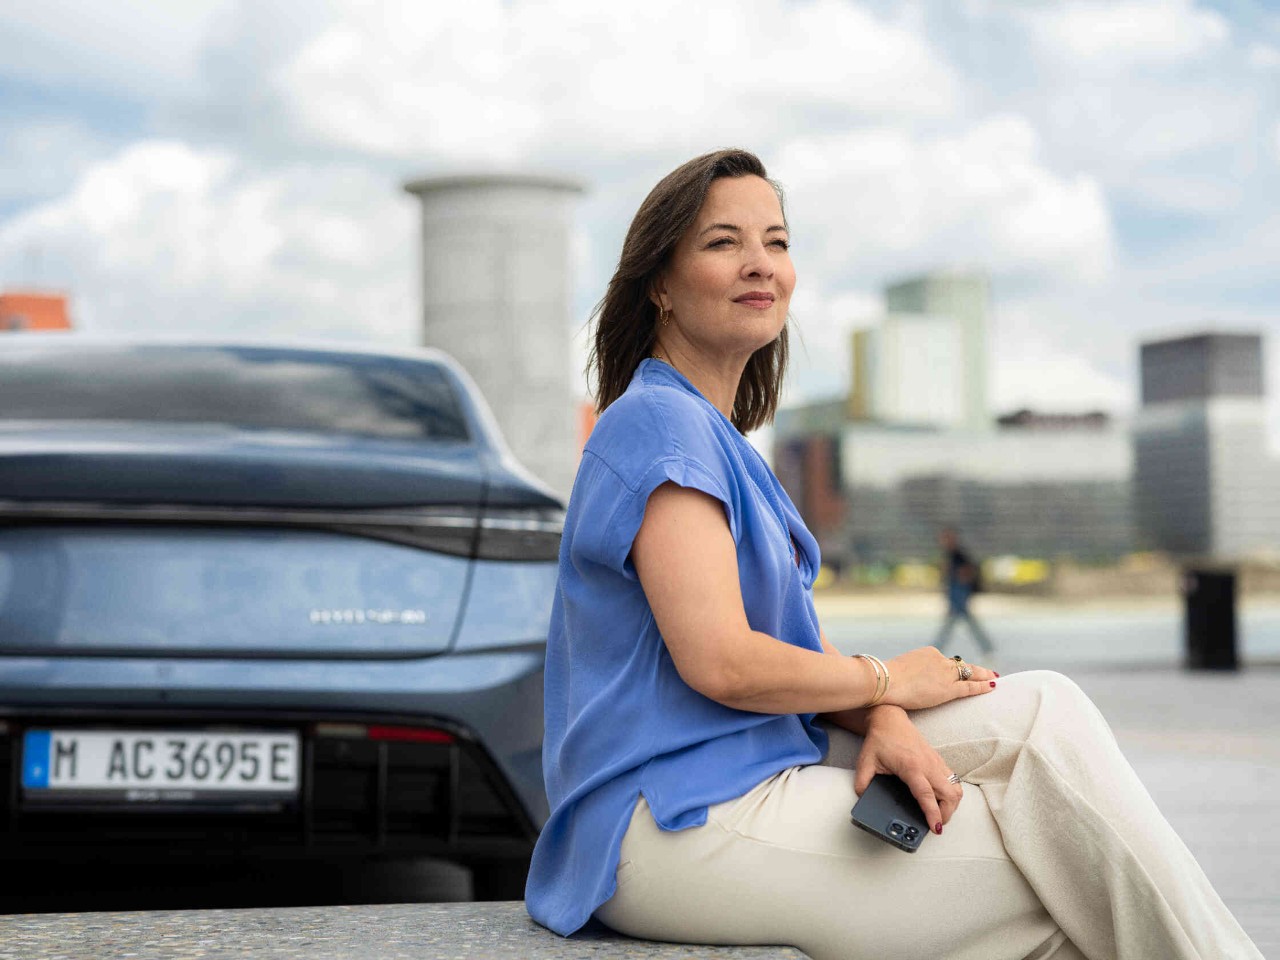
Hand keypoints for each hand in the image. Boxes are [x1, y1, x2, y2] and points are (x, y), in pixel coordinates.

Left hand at [854, 705, 961, 833]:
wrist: (889, 718)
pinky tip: (940, 799)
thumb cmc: (880, 738)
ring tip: (939, 813)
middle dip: (946, 814)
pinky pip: (953, 781)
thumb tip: (863, 799)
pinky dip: (951, 794)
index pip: (927, 794)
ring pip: (956, 789)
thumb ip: (863, 783)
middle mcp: (928, 765)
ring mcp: (935, 762)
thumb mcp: (865, 762)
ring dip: (951, 804)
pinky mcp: (938, 760)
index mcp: (911, 766)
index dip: (932, 813)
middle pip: (949, 795)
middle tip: (935, 824)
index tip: (935, 827)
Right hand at [879, 646, 995, 710]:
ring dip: (982, 675)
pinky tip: (992, 686)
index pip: (943, 661)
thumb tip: (899, 682)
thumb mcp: (896, 671)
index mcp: (926, 653)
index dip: (951, 668)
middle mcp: (938, 660)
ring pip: (968, 673)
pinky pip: (969, 687)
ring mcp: (944, 673)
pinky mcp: (948, 689)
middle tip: (985, 671)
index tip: (957, 670)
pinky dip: (982, 686)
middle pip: (959, 665)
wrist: (885, 681)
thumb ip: (904, 674)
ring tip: (993, 678)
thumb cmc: (883, 680)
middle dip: (972, 668)